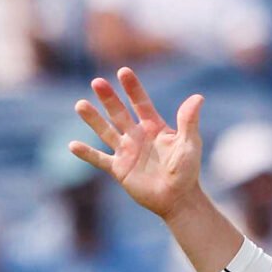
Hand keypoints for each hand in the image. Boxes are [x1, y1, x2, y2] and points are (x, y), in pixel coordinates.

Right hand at [70, 68, 202, 217]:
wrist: (179, 199)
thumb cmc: (188, 171)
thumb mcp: (190, 145)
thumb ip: (189, 122)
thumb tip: (198, 97)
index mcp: (153, 127)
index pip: (141, 103)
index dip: (133, 88)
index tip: (124, 72)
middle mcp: (137, 136)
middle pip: (118, 113)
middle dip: (109, 98)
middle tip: (98, 82)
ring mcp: (126, 151)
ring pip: (105, 131)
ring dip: (93, 119)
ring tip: (81, 105)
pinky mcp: (118, 169)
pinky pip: (99, 159)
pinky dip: (87, 154)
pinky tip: (73, 145)